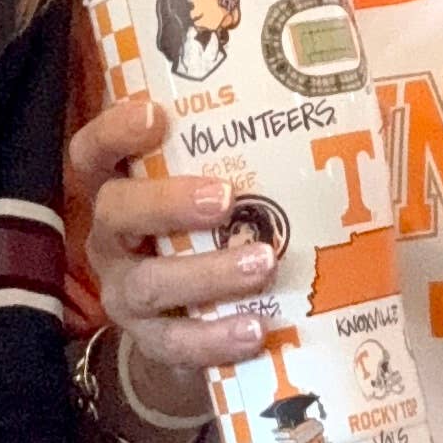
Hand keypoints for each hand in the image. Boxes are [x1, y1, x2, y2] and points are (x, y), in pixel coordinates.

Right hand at [69, 96, 269, 423]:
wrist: (188, 319)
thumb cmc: (211, 228)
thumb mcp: (213, 186)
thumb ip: (251, 149)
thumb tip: (349, 100)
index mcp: (119, 187)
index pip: (94, 151)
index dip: (115, 131)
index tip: (156, 114)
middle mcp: (111, 238)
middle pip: (115, 211)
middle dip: (167, 202)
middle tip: (226, 196)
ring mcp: (124, 292)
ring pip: (148, 282)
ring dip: (205, 273)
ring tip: (262, 263)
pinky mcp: (149, 342)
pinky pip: (174, 343)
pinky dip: (214, 337)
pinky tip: (254, 329)